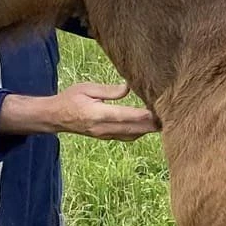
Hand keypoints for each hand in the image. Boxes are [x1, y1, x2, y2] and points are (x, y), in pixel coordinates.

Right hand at [0, 82, 158, 140]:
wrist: (54, 118)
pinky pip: (127, 136)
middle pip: (134, 129)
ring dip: (148, 130)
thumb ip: (109, 91)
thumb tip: (129, 88)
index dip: (146, 116)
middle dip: (153, 124)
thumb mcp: (87, 88)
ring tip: (164, 121)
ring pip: (133, 135)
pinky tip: (149, 125)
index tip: (160, 110)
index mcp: (98, 114)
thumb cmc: (69, 99)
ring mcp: (104, 135)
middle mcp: (103, 128)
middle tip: (171, 117)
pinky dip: (139, 131)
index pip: (127, 116)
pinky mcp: (105, 137)